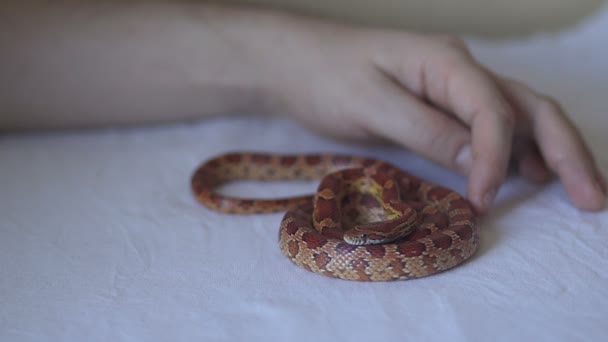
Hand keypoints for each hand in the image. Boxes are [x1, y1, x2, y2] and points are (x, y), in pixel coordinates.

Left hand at [265, 19, 605, 212]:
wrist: (293, 62)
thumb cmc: (324, 75)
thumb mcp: (371, 104)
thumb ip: (427, 130)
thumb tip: (481, 163)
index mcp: (446, 61)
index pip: (493, 111)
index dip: (497, 159)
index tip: (484, 202)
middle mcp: (459, 69)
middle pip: (528, 107)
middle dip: (564, 151)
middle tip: (592, 197)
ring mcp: (452, 86)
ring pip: (517, 117)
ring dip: (550, 152)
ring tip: (577, 191)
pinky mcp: (439, 105)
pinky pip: (489, 127)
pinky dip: (515, 152)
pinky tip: (528, 175)